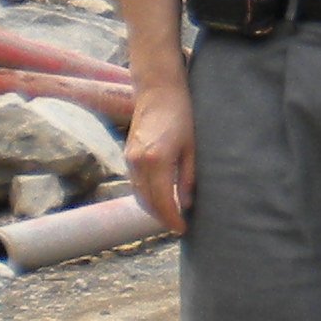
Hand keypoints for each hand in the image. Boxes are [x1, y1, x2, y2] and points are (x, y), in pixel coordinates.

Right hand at [126, 79, 195, 234]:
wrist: (158, 90)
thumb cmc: (182, 115)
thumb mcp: (192, 147)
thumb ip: (188, 177)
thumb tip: (186, 204)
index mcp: (156, 160)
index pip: (162, 201)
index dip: (172, 219)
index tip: (183, 229)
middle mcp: (138, 162)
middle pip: (147, 202)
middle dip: (162, 218)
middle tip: (178, 227)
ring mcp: (129, 159)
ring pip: (138, 195)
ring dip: (153, 209)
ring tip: (171, 216)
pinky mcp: (127, 155)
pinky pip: (135, 184)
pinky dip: (146, 196)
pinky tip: (160, 199)